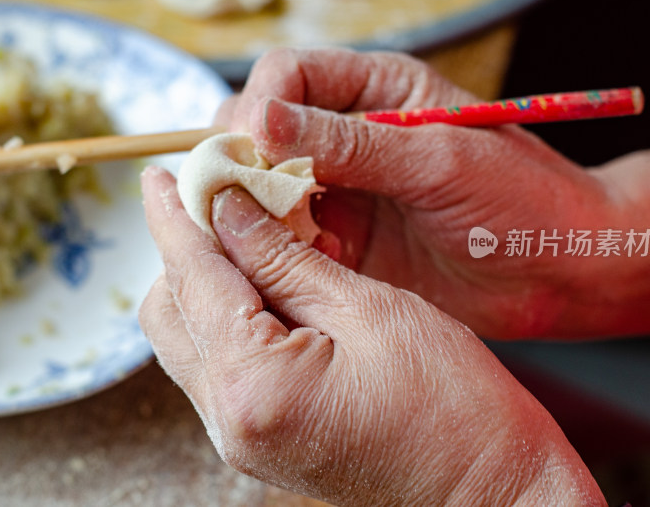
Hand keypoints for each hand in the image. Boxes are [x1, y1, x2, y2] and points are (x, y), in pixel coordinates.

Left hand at [139, 167, 603, 505]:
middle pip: (170, 312)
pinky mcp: (260, 437)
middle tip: (217, 198)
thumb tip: (230, 210)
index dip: (173, 218)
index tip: (160, 175)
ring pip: (188, 338)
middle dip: (185, 248)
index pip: (192, 278)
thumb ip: (285, 258)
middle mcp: (230, 420)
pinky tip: (268, 282)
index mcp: (254, 386)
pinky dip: (229, 316)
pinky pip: (218, 364)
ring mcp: (241, 436)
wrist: (490, 492)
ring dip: (207, 280)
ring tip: (248, 233)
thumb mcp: (369, 308)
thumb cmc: (454, 406)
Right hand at [217, 48, 649, 338]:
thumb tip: (260, 119)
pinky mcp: (341, 241)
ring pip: (263, 188)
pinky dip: (277, 249)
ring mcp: (341, 191)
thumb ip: (351, 144)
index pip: (288, 76)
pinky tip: (299, 263)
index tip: (254, 147)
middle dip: (245, 160)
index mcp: (376, 92)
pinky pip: (285, 238)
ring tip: (274, 235)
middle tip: (248, 197)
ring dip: (257, 210)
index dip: (262, 105)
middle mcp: (347, 137)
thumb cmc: (518, 196)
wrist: (555, 270)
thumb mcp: (437, 159)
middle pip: (261, 130)